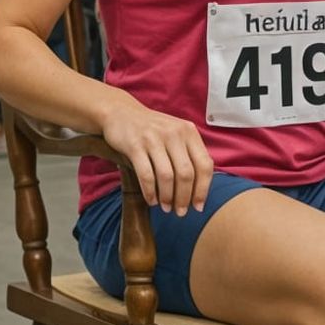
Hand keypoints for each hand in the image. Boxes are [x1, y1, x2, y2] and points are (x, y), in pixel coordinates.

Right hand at [99, 96, 212, 216]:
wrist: (120, 112)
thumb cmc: (152, 130)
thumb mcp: (175, 134)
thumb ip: (189, 155)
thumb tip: (200, 190)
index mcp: (189, 132)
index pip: (204, 165)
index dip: (203, 189)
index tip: (198, 206)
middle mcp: (174, 133)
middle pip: (186, 174)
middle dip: (184, 198)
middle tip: (180, 212)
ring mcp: (153, 138)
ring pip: (167, 176)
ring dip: (167, 197)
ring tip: (166, 208)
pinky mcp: (134, 145)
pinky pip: (146, 175)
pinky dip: (150, 192)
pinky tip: (151, 200)